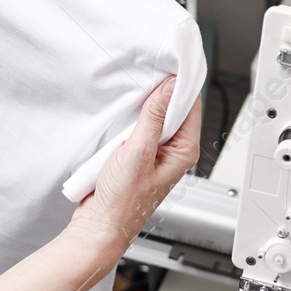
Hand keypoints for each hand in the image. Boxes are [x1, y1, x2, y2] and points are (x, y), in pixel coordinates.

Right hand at [70, 78, 202, 258]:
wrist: (100, 225)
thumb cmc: (123, 202)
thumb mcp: (137, 152)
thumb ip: (153, 118)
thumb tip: (168, 88)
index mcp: (184, 151)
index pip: (190, 106)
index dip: (180, 84)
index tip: (168, 65)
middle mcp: (174, 150)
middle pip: (174, 108)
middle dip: (160, 91)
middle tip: (146, 74)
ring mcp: (156, 151)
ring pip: (155, 116)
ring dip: (144, 105)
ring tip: (133, 92)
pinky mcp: (139, 152)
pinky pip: (140, 126)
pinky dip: (132, 116)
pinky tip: (123, 112)